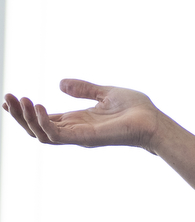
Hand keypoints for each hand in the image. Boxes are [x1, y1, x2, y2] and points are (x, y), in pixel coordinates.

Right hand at [3, 79, 165, 151]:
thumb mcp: (105, 93)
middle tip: (7, 98)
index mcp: (78, 121)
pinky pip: (58, 136)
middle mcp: (76, 131)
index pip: (44, 119)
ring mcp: (80, 136)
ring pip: (42, 134)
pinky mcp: (87, 138)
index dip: (25, 112)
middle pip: (37, 128)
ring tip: (19, 100)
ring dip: (27, 118)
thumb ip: (83, 89)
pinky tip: (38, 107)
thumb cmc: (136, 109)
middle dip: (19, 115)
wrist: (154, 120)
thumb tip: (60, 83)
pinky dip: (45, 123)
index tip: (8, 99)